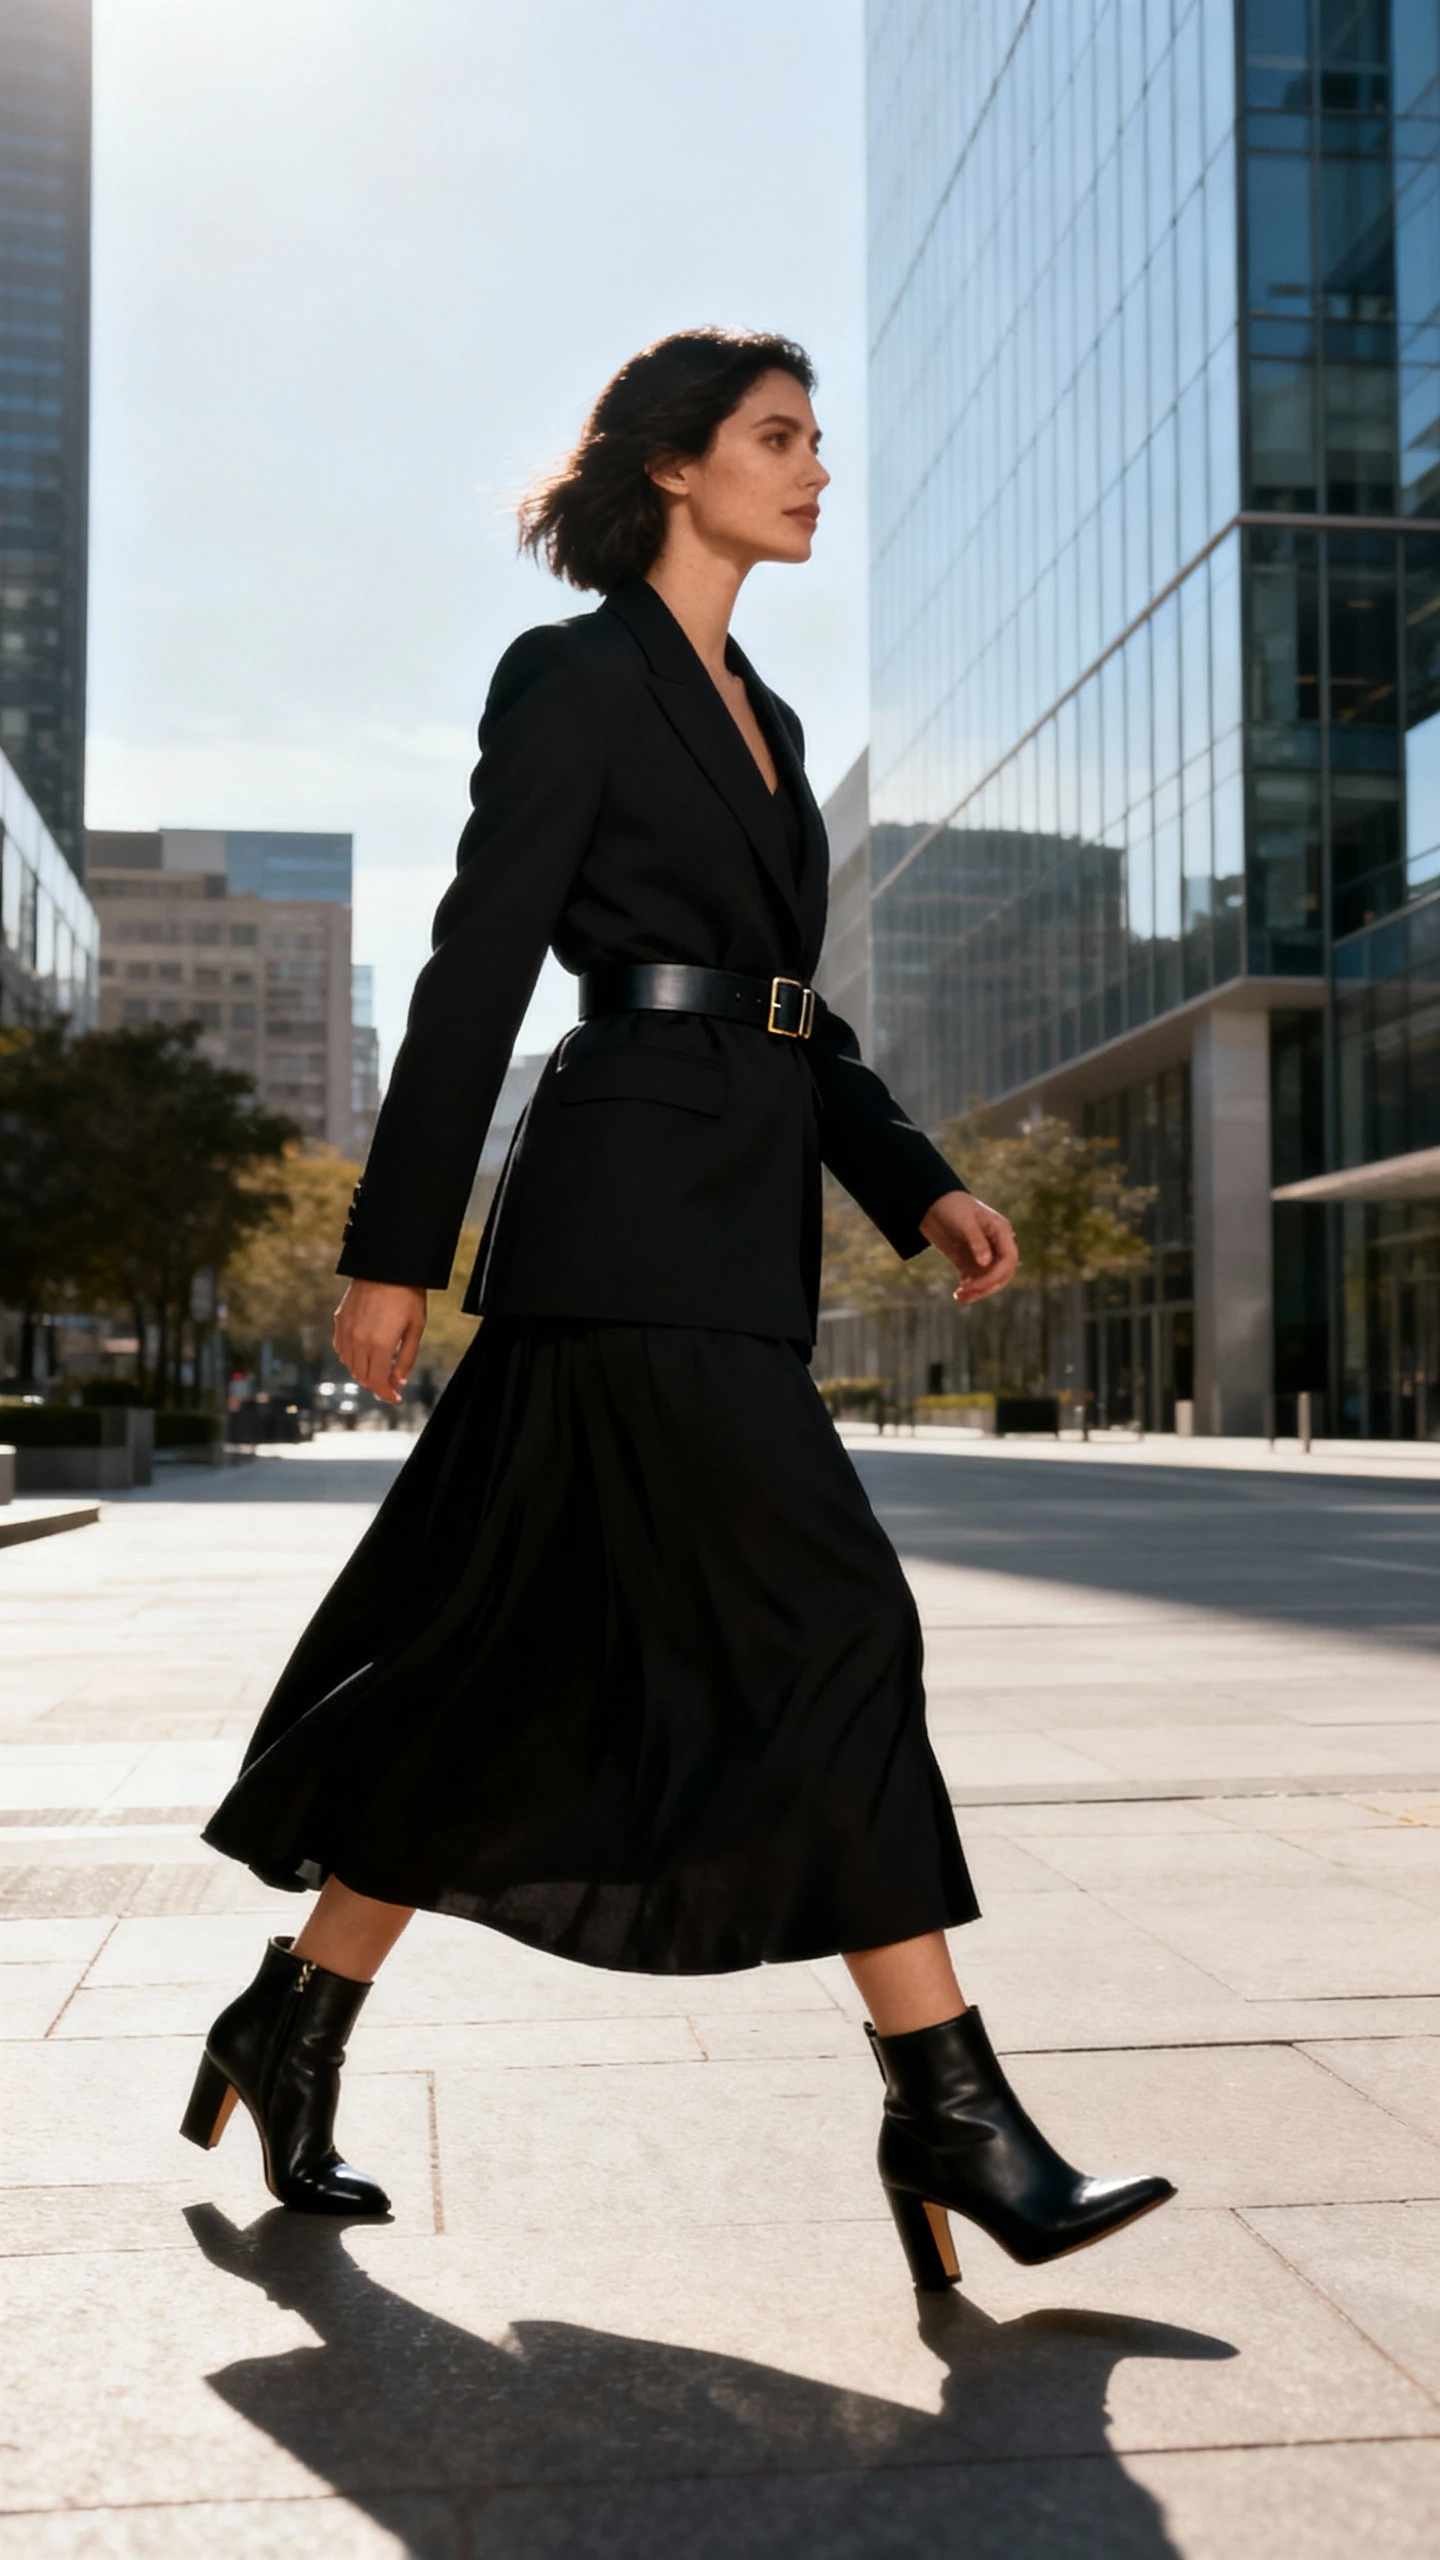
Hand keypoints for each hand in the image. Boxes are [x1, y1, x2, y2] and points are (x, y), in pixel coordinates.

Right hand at [333, 1281, 426, 1404]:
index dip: (386, 1394)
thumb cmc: (407, 1295)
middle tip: (389, 1386)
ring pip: (349, 1365)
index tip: (394, 1398)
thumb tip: (398, 1382)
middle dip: (376, 1385)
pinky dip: (350, 1358)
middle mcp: (358, 1341)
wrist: (387, 1266)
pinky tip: (362, 1354)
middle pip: (362, 1376)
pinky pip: (340, 1349)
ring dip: (363, 1372)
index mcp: (379, 1345)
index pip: (377, 1382)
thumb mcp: (415, 1328)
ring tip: (378, 1369)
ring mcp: (346, 1331)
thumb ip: (406, 1358)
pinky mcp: (340, 1320)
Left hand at [920, 1190, 1017, 1304]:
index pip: (1008, 1259)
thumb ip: (976, 1241)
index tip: (975, 1283)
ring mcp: (984, 1255)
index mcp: (1001, 1232)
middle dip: (987, 1286)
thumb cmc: (951, 1207)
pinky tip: (959, 1294)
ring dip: (978, 1291)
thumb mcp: (964, 1221)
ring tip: (959, 1297)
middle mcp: (997, 1245)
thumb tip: (986, 1263)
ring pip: (990, 1280)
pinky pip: (975, 1280)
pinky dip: (970, 1290)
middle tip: (966, 1293)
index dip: (995, 1274)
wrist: (931, 1204)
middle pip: (1003, 1273)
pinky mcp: (970, 1262)